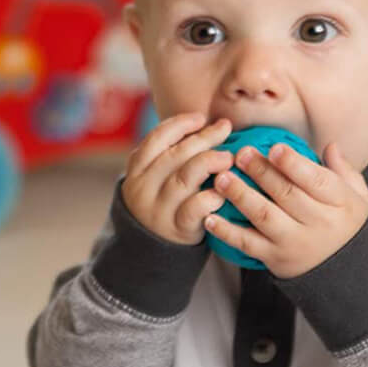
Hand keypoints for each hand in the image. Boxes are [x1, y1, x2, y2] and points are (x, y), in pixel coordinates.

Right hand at [120, 111, 235, 245]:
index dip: (180, 124)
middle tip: (225, 128)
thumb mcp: (156, 177)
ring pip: (185, 178)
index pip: (156, 138)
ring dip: (210, 162)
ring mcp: (159, 210)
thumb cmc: (164, 201)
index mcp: (137, 170)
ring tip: (229, 157)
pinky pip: (196, 208)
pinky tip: (225, 189)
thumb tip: (210, 124)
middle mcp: (144, 188)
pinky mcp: (177, 229)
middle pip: (175, 156)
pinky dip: (212, 195)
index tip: (202, 118)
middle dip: (204, 138)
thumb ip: (172, 154)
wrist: (153, 248)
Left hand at [203, 140, 367, 276]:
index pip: (316, 181)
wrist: (346, 275)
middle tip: (241, 153)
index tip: (274, 148)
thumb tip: (330, 146)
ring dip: (240, 196)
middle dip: (261, 172)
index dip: (294, 164)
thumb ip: (344, 172)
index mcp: (339, 203)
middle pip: (286, 194)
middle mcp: (318, 224)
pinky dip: (226, 232)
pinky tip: (210, 217)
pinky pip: (247, 244)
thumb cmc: (348, 228)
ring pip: (264, 216)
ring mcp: (294, 243)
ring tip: (222, 179)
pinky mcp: (275, 259)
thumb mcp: (359, 199)